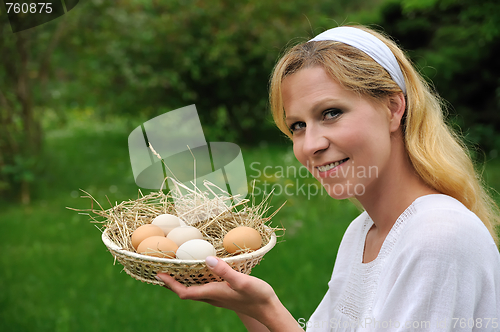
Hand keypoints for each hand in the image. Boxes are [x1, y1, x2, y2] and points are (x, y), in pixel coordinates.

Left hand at [155, 256, 301, 331]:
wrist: (268, 310)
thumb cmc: (257, 295)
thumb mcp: (242, 281)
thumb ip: (224, 270)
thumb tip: (205, 260)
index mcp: (213, 293)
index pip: (184, 292)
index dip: (170, 284)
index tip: (158, 274)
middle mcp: (212, 296)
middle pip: (185, 292)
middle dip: (171, 283)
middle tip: (161, 271)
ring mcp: (218, 297)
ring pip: (194, 290)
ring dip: (182, 282)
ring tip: (175, 270)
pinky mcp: (224, 294)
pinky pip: (203, 288)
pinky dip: (195, 281)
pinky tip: (200, 272)